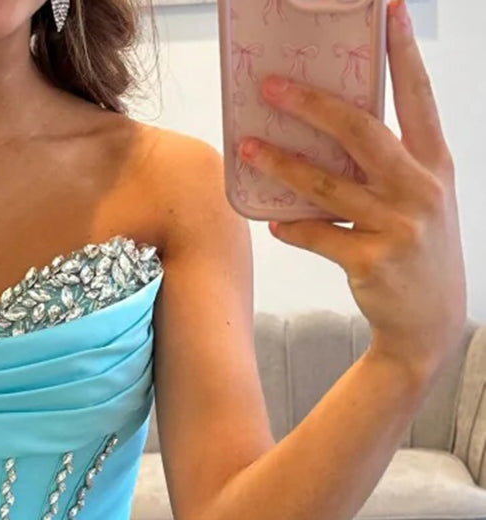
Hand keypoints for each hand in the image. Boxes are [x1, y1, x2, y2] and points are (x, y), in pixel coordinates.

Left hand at [238, 0, 465, 389]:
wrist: (428, 324)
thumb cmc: (417, 251)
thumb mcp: (421, 200)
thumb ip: (391, 164)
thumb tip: (335, 126)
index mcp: (435, 164)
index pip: (418, 96)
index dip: (402, 52)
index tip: (388, 9)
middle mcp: (420, 189)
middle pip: (361, 132)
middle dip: (313, 105)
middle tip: (272, 86)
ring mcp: (397, 226)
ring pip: (327, 185)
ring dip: (281, 165)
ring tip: (248, 148)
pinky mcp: (370, 261)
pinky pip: (319, 235)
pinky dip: (292, 227)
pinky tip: (272, 221)